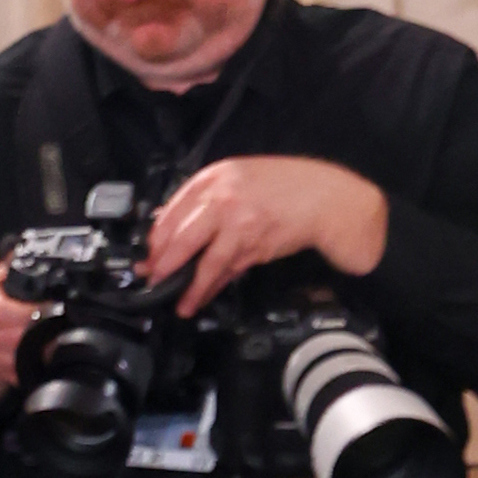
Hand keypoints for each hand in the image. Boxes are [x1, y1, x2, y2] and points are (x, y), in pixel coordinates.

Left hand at [144, 153, 390, 313]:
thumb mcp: (241, 179)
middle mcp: (223, 197)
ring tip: (175, 300)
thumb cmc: (287, 188)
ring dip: (186, 284)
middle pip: (180, 234)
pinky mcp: (256, 246)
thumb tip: (180, 223)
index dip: (157, 236)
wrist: (327, 199)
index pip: (173, 208)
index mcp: (215, 176)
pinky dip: (211, 287)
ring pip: (202, 259)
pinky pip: (226, 270)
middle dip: (162, 262)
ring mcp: (239, 223)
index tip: (150, 252)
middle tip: (151, 278)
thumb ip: (211, 199)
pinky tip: (199, 298)